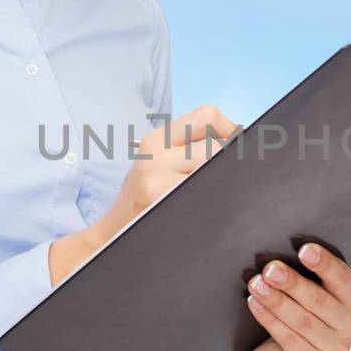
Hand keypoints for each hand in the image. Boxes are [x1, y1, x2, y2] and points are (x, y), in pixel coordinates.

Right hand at [103, 104, 241, 232]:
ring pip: (212, 168)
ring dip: (220, 185)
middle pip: (215, 146)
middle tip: (227, 181)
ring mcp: (155, 173)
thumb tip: (238, 143)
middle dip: (229, 164)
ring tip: (211, 198)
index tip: (237, 148)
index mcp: (158, 138)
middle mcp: (155, 150)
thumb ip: (190, 149)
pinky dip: (211, 203)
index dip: (230, 130)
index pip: (206, 115)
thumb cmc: (145, 200)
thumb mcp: (158, 165)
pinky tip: (201, 211)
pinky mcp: (159, 194)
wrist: (111, 234)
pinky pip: (203, 192)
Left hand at [216, 242, 350, 350]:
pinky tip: (255, 304)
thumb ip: (304, 276)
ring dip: (277, 300)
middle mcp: (349, 326)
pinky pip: (289, 338)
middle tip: (270, 269)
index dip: (324, 263)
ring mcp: (333, 350)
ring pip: (303, 320)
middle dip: (293, 283)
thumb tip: (280, 256)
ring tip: (256, 285)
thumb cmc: (293, 315)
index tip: (304, 250)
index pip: (342, 279)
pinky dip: (269, 319)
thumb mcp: (304, 295)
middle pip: (319, 301)